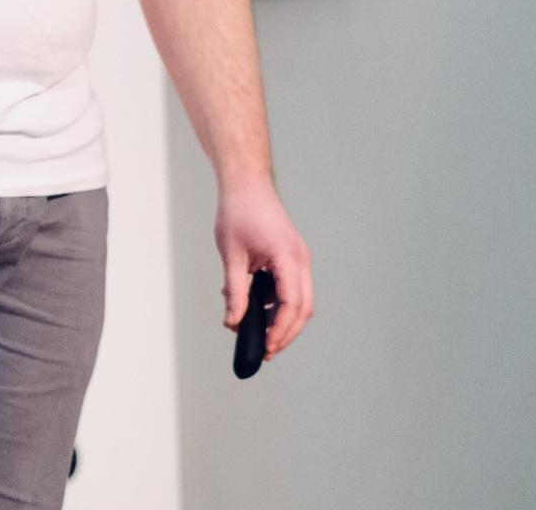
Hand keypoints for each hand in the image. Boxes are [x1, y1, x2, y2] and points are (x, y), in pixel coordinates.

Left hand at [214, 182, 312, 359]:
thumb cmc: (238, 213)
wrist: (246, 184)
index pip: (291, 305)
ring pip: (300, 300)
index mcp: (288, 258)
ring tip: (257, 333)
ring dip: (282, 319)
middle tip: (265, 350)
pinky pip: (291, 287)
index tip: (266, 348)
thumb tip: (234, 322)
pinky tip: (254, 308)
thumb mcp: (232, 256)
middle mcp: (300, 260)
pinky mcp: (291, 256)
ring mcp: (298, 258)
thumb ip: (235, 292)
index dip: (280, 331)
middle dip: (285, 333)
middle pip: (302, 308)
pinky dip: (278, 302)